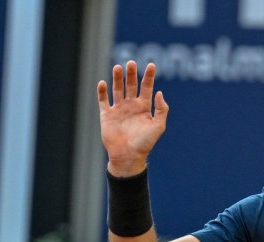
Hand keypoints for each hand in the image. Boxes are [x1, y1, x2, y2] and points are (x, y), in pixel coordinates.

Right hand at [97, 61, 168, 175]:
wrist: (128, 156)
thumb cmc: (145, 143)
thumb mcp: (158, 126)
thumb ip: (161, 109)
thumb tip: (159, 92)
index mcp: (144, 107)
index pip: (147, 88)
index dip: (149, 76)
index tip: (152, 65)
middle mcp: (131, 106)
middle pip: (131, 85)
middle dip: (131, 74)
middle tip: (131, 62)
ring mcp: (118, 109)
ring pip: (117, 89)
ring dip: (118, 78)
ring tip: (118, 67)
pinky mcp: (106, 115)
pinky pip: (103, 101)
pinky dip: (102, 92)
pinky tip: (103, 82)